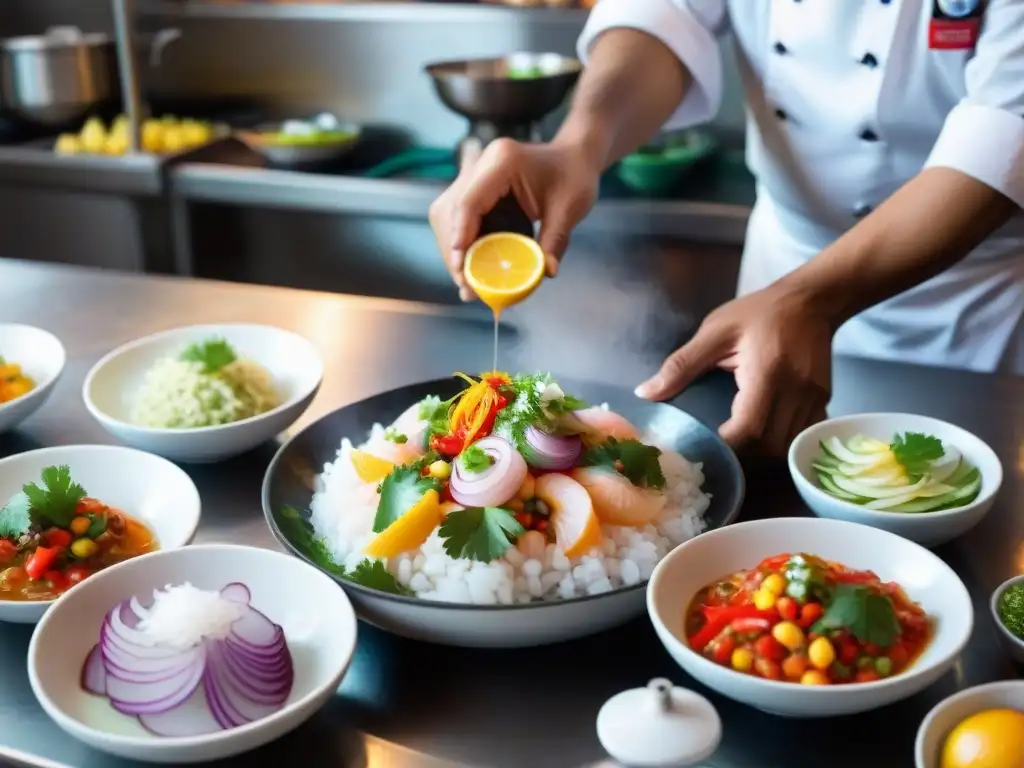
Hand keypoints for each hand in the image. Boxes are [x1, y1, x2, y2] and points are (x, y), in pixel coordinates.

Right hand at [428, 137, 600, 300]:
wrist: (572, 158)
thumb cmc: (573, 177)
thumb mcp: (569, 208)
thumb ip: (556, 240)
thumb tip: (547, 272)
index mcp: (503, 162)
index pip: (470, 200)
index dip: (461, 235)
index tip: (460, 266)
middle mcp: (482, 165)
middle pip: (452, 211)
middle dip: (455, 252)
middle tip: (466, 286)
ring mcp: (475, 175)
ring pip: (448, 216)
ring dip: (455, 251)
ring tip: (467, 284)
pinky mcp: (475, 189)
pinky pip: (459, 218)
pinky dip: (464, 245)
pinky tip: (472, 268)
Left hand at [635, 285, 832, 455]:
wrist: (811, 300)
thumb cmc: (759, 312)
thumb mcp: (715, 331)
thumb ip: (680, 365)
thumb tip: (644, 393)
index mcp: (766, 372)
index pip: (749, 428)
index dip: (727, 445)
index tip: (707, 443)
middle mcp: (795, 390)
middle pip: (770, 445)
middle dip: (743, 454)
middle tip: (720, 447)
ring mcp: (814, 398)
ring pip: (787, 446)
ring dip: (762, 453)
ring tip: (739, 442)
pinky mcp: (823, 400)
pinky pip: (801, 436)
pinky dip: (780, 442)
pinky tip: (763, 432)